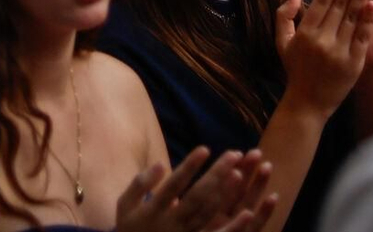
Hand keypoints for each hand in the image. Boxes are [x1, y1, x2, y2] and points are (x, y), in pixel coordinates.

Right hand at [116, 148, 277, 231]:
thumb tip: (161, 164)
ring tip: (241, 172)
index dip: (190, 166)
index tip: (205, 148)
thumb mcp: (124, 205)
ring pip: (209, 213)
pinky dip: (233, 227)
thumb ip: (140, 184)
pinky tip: (248, 213)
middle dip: (217, 173)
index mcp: (154, 209)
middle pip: (198, 196)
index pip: (175, 184)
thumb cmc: (130, 227)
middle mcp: (172, 223)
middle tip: (234, 154)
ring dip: (226, 193)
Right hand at [274, 0, 372, 114]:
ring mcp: (339, 52)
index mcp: (305, 32)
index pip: (323, 1)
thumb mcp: (282, 42)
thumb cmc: (295, 69)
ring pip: (352, 18)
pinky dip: (367, 21)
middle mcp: (322, 40)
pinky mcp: (353, 63)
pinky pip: (362, 38)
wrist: (308, 104)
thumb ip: (284, 15)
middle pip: (339, 4)